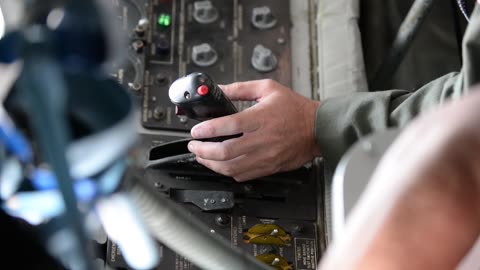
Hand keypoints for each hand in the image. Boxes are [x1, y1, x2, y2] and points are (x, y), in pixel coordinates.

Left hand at [187, 79, 320, 180]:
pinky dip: (227, 171)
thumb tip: (220, 89)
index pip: (228, 126)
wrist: (318, 128)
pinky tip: (220, 164)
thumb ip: (241, 88)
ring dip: (211, 163)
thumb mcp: (268, 89)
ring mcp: (265, 156)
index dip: (207, 130)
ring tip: (202, 156)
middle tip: (193, 145)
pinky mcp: (269, 167)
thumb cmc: (295, 109)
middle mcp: (262, 139)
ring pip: (231, 167)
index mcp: (261, 118)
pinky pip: (243, 175)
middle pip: (225, 151)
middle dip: (203, 150)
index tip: (196, 131)